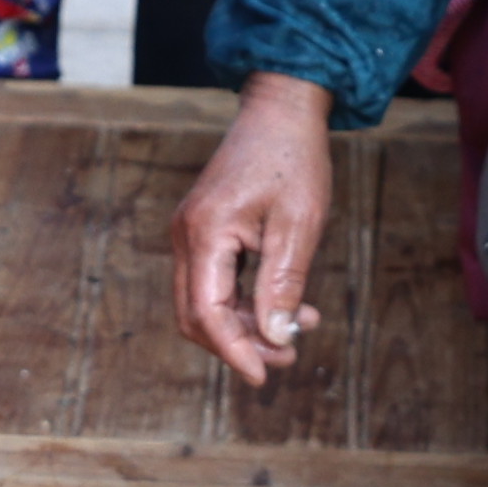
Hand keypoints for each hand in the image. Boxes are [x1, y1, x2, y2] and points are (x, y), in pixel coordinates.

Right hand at [180, 74, 339, 391]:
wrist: (281, 110)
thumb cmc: (293, 160)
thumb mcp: (298, 226)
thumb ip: (282, 285)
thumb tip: (276, 338)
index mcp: (204, 233)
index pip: (205, 313)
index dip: (234, 350)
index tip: (264, 376)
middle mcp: (186, 236)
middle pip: (195, 315)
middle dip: (239, 344)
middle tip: (287, 357)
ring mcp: (191, 234)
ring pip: (204, 303)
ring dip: (246, 325)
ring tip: (300, 329)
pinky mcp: (205, 231)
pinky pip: (215, 283)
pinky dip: (246, 303)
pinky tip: (288, 306)